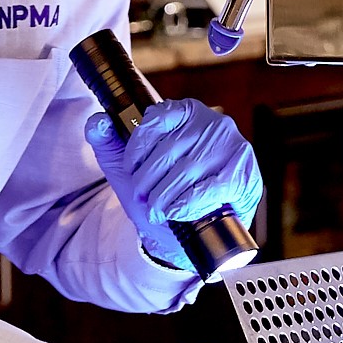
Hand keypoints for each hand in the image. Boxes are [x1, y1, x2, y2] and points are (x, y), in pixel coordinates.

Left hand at [82, 97, 261, 267]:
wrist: (184, 231)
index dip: (136, 151)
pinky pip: (209, 189)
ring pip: (186, 170)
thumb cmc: (158, 191)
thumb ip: (106, 140)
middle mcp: (213, 123)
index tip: (131, 171)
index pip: (154, 120)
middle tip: (142, 198)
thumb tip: (97, 122)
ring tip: (156, 209)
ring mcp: (232, 147)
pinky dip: (186, 204)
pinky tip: (177, 211)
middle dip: (148, 181)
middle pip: (169, 150)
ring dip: (164, 196)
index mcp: (185, 111)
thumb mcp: (125, 166)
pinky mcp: (244, 175)